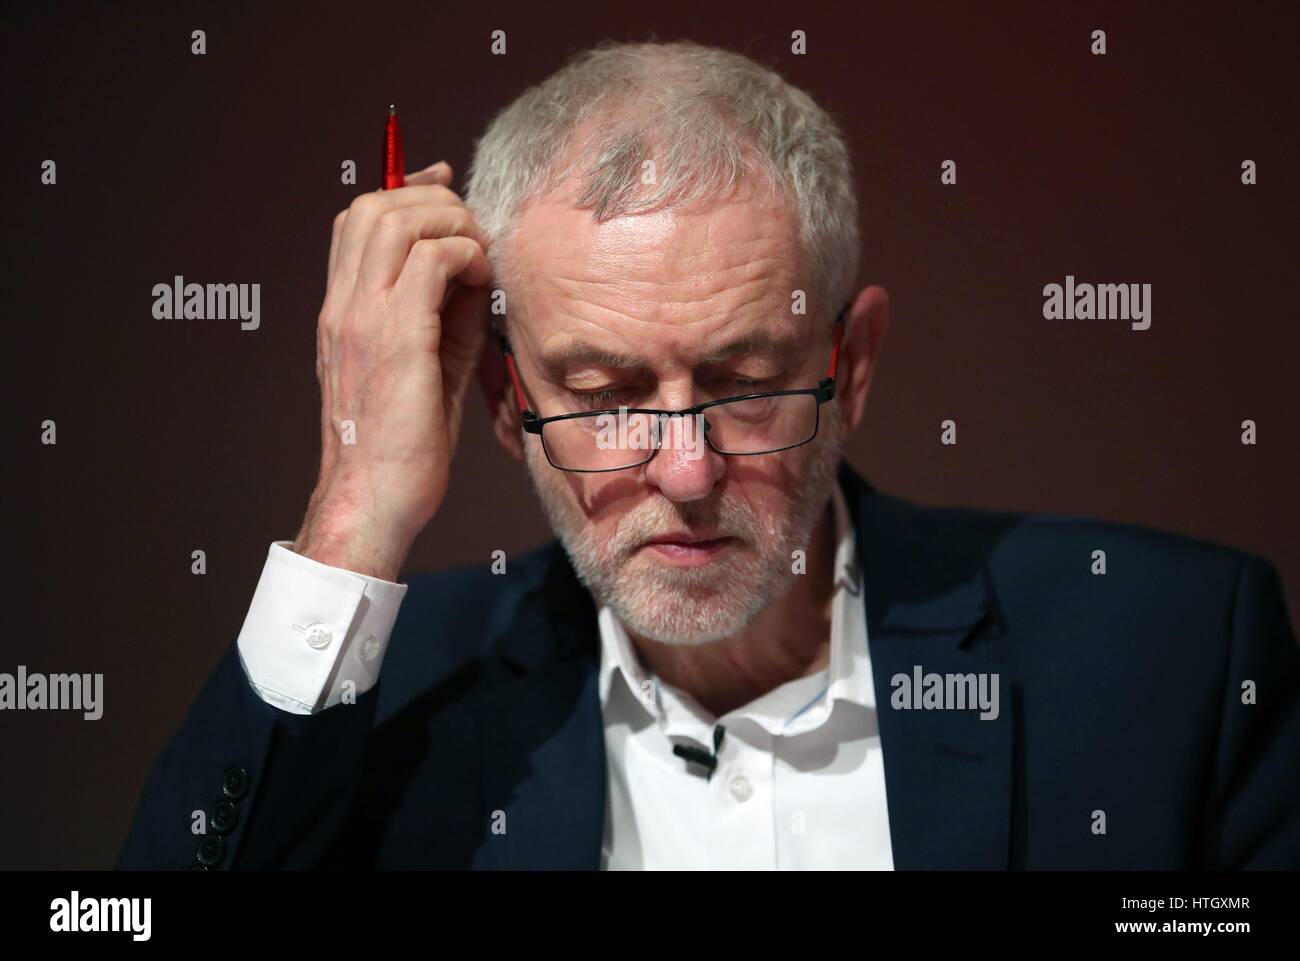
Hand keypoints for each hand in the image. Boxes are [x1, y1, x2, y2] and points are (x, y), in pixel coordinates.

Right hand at [293, 162, 492, 579]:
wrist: (373, 498)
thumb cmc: (401, 445)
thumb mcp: (424, 364)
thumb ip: (443, 312)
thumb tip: (475, 268)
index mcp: (342, 310)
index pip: (357, 219)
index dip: (406, 192)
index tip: (447, 193)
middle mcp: (343, 305)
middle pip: (374, 205)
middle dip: (435, 203)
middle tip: (474, 236)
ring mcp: (362, 317)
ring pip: (397, 219)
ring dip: (451, 224)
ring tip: (479, 259)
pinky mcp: (394, 337)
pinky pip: (432, 260)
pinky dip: (466, 256)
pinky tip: (483, 284)